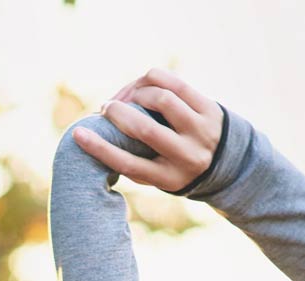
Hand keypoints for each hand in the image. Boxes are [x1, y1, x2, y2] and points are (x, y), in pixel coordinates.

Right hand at [71, 68, 222, 192]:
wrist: (226, 161)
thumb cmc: (174, 167)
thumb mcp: (156, 176)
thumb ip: (130, 162)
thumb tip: (93, 140)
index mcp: (169, 178)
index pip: (129, 164)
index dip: (100, 149)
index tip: (78, 134)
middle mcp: (187, 155)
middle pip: (146, 129)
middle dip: (118, 114)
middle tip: (106, 108)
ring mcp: (201, 129)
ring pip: (162, 99)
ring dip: (136, 94)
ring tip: (127, 97)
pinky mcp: (209, 107)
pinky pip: (175, 82)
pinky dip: (151, 79)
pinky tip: (141, 84)